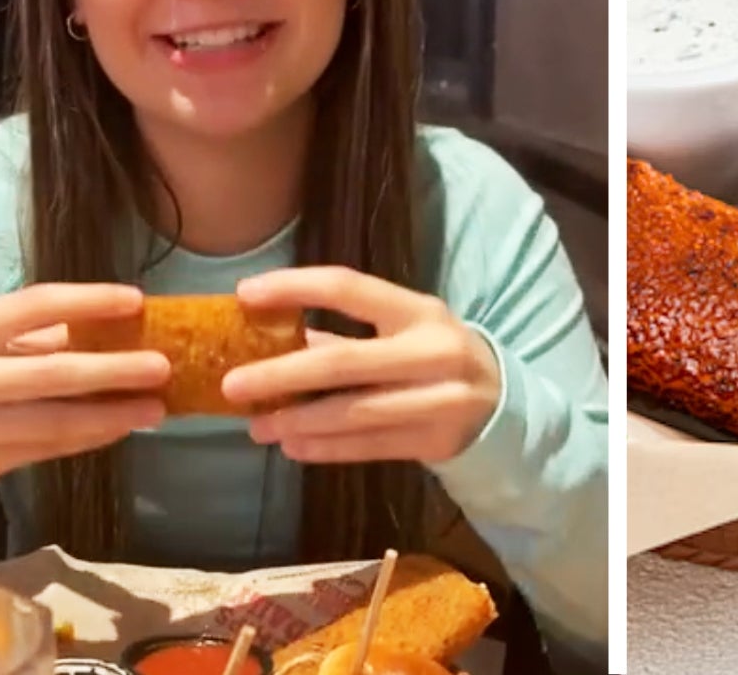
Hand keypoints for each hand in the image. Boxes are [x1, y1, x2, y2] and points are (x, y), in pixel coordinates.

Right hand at [0, 284, 170, 506]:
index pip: (33, 306)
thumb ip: (29, 336)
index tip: (137, 301)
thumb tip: (105, 326)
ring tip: (156, 407)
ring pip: (55, 420)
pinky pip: (50, 448)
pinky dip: (90, 437)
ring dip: (111, 414)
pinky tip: (121, 427)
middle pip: (50, 372)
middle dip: (112, 369)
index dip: (89, 301)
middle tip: (162, 365)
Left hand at [222, 267, 500, 464]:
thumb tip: (268, 336)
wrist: (504, 404)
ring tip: (257, 426)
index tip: (244, 295)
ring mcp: (438, 400)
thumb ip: (343, 333)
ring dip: (298, 422)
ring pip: (354, 413)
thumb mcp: (402, 330)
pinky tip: (293, 447)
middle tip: (233, 385)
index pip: (348, 288)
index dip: (294, 288)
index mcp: (418, 310)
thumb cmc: (435, 355)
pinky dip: (326, 449)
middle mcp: (431, 351)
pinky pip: (370, 447)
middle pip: (344, 362)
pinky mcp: (436, 442)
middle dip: (282, 374)